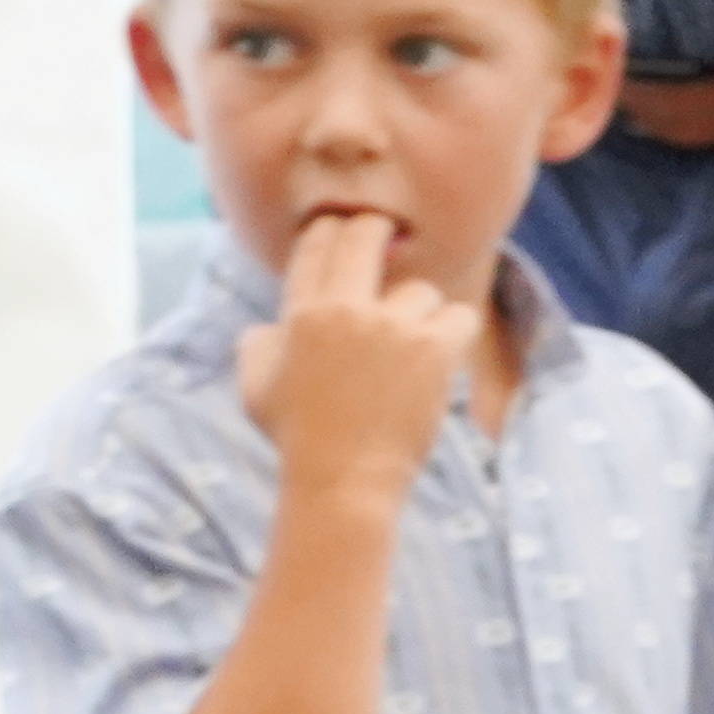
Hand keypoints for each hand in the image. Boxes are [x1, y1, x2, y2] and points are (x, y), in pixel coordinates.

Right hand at [234, 211, 479, 505]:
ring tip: (411, 352)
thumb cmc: (298, 444)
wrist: (342, 486)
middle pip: (366, 236)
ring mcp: (392, 329)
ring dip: (419, 316)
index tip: (343, 229)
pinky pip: (459, 317)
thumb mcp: (255, 392)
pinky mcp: (433, 351)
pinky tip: (444, 355)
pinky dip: (455, 336)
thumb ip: (256, 347)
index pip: (317, 244)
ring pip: (420, 291)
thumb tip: (267, 326)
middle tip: (388, 235)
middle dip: (377, 229)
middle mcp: (346, 311)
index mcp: (302, 315)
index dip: (332, 228)